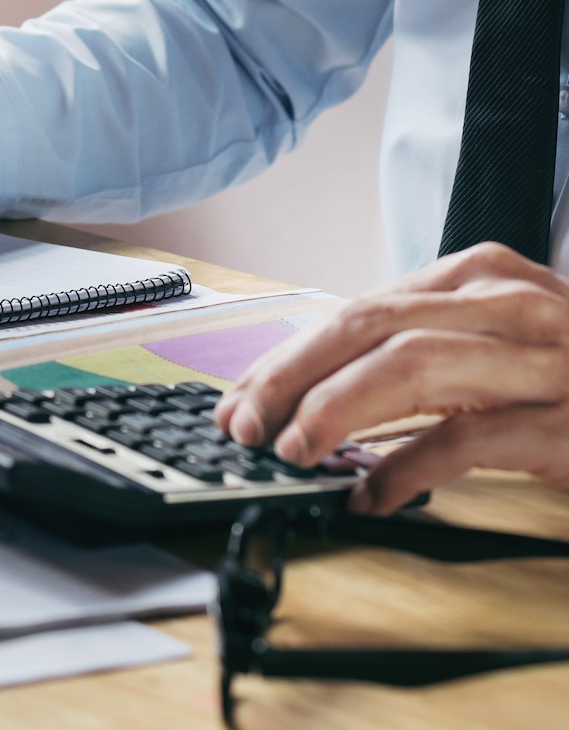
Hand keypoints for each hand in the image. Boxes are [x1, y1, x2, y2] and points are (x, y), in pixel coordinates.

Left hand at [213, 243, 568, 514]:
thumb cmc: (567, 372)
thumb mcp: (485, 343)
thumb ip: (410, 351)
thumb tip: (308, 390)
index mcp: (475, 278)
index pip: (355, 308)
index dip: (287, 356)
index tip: (238, 398)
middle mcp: (504, 304)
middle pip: (368, 324)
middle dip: (290, 376)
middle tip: (243, 424)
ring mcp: (539, 358)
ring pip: (410, 363)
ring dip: (334, 408)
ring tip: (291, 452)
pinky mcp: (568, 420)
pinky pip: (471, 436)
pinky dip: (408, 467)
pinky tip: (372, 496)